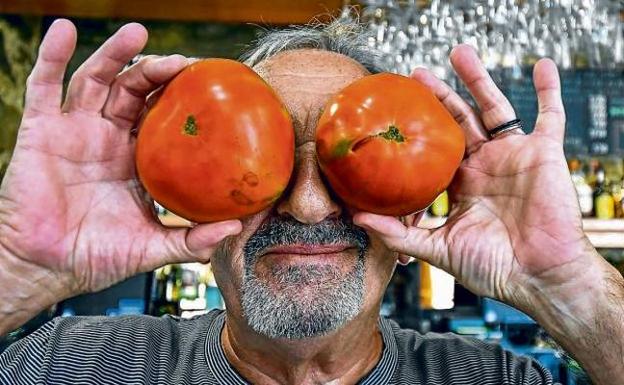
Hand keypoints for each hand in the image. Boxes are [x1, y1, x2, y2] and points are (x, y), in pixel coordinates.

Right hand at [0, 20, 240, 298]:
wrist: (45, 268)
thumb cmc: (96, 257)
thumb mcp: (152, 247)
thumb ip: (192, 240)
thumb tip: (236, 227)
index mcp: (137, 158)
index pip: (162, 115)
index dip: (183, 97)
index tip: (212, 84)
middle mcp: (108, 137)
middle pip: (135, 89)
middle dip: (158, 70)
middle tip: (186, 62)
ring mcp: (75, 130)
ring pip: (97, 79)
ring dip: (116, 52)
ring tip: (137, 32)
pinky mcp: (41, 131)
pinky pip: (44, 87)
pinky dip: (52, 56)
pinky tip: (63, 31)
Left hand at [354, 45, 600, 311]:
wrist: (540, 278)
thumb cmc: (493, 268)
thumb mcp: (438, 250)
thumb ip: (399, 235)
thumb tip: (355, 217)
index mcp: (462, 184)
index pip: (435, 149)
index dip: (417, 130)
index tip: (394, 112)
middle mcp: (486, 165)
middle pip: (460, 120)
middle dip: (440, 95)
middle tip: (415, 74)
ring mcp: (514, 156)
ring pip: (495, 108)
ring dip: (478, 79)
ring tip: (459, 52)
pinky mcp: (544, 154)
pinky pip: (551, 115)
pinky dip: (549, 90)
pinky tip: (543, 65)